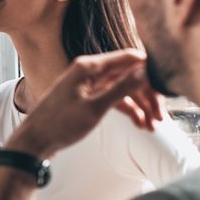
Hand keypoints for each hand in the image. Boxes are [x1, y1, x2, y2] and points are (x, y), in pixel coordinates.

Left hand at [4, 49, 154, 159]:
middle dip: (146, 95)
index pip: (128, 58)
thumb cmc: (59, 124)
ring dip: (139, 105)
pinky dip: (127, 109)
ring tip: (152, 126)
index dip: (148, 72)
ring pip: (122, 89)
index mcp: (87, 67)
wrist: (35, 141)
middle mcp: (87, 71)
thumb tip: (144, 70)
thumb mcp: (95, 108)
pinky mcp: (86, 97)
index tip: (164, 90)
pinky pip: (113, 98)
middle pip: (127, 75)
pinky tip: (140, 124)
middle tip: (160, 117)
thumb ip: (121, 88)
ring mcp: (87, 84)